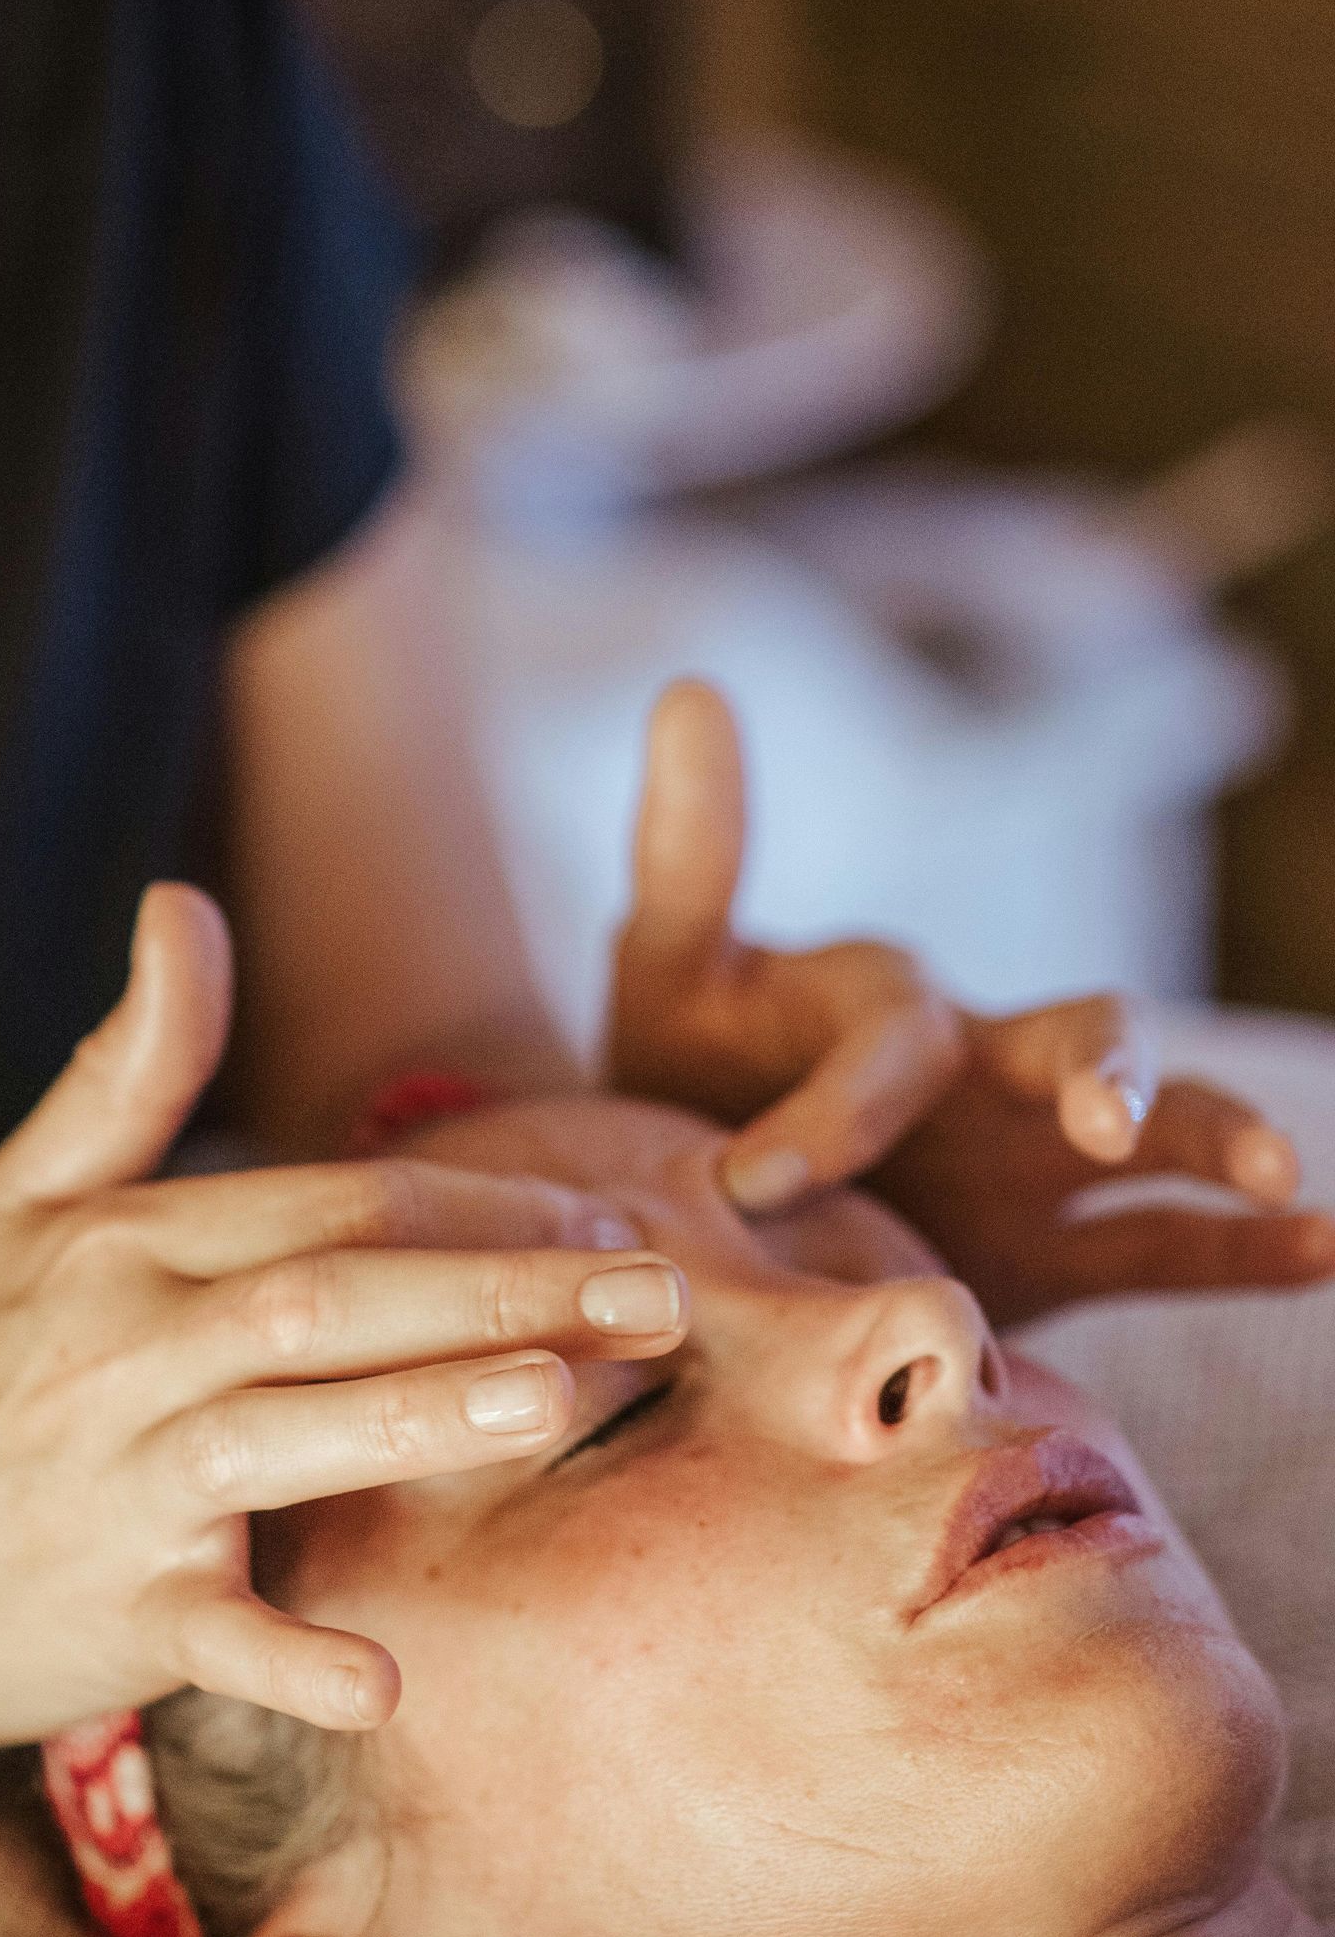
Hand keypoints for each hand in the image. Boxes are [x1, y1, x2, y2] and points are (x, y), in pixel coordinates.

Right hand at [0, 887, 685, 1761]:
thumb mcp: (17, 1201)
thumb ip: (126, 1064)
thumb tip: (184, 900)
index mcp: (122, 1242)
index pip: (330, 1199)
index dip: (479, 1199)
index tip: (610, 1209)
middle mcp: (122, 1348)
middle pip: (333, 1295)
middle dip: (502, 1287)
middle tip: (661, 1291)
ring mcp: (112, 1483)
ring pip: (284, 1431)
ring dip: (423, 1415)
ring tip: (563, 1397)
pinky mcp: (101, 1613)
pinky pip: (205, 1636)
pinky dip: (285, 1660)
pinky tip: (383, 1682)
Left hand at [606, 681, 1334, 1319]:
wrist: (704, 1199)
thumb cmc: (688, 1075)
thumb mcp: (666, 973)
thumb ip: (691, 852)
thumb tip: (692, 683)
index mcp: (893, 1008)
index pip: (892, 1042)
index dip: (835, 1108)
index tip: (750, 1182)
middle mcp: (987, 1069)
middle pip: (1085, 1036)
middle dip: (1105, 1071)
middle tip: (1103, 1116)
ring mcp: (1031, 1157)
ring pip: (1157, 1131)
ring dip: (1217, 1141)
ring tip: (1279, 1173)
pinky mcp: (1051, 1252)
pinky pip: (1168, 1246)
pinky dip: (1248, 1253)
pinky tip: (1326, 1253)